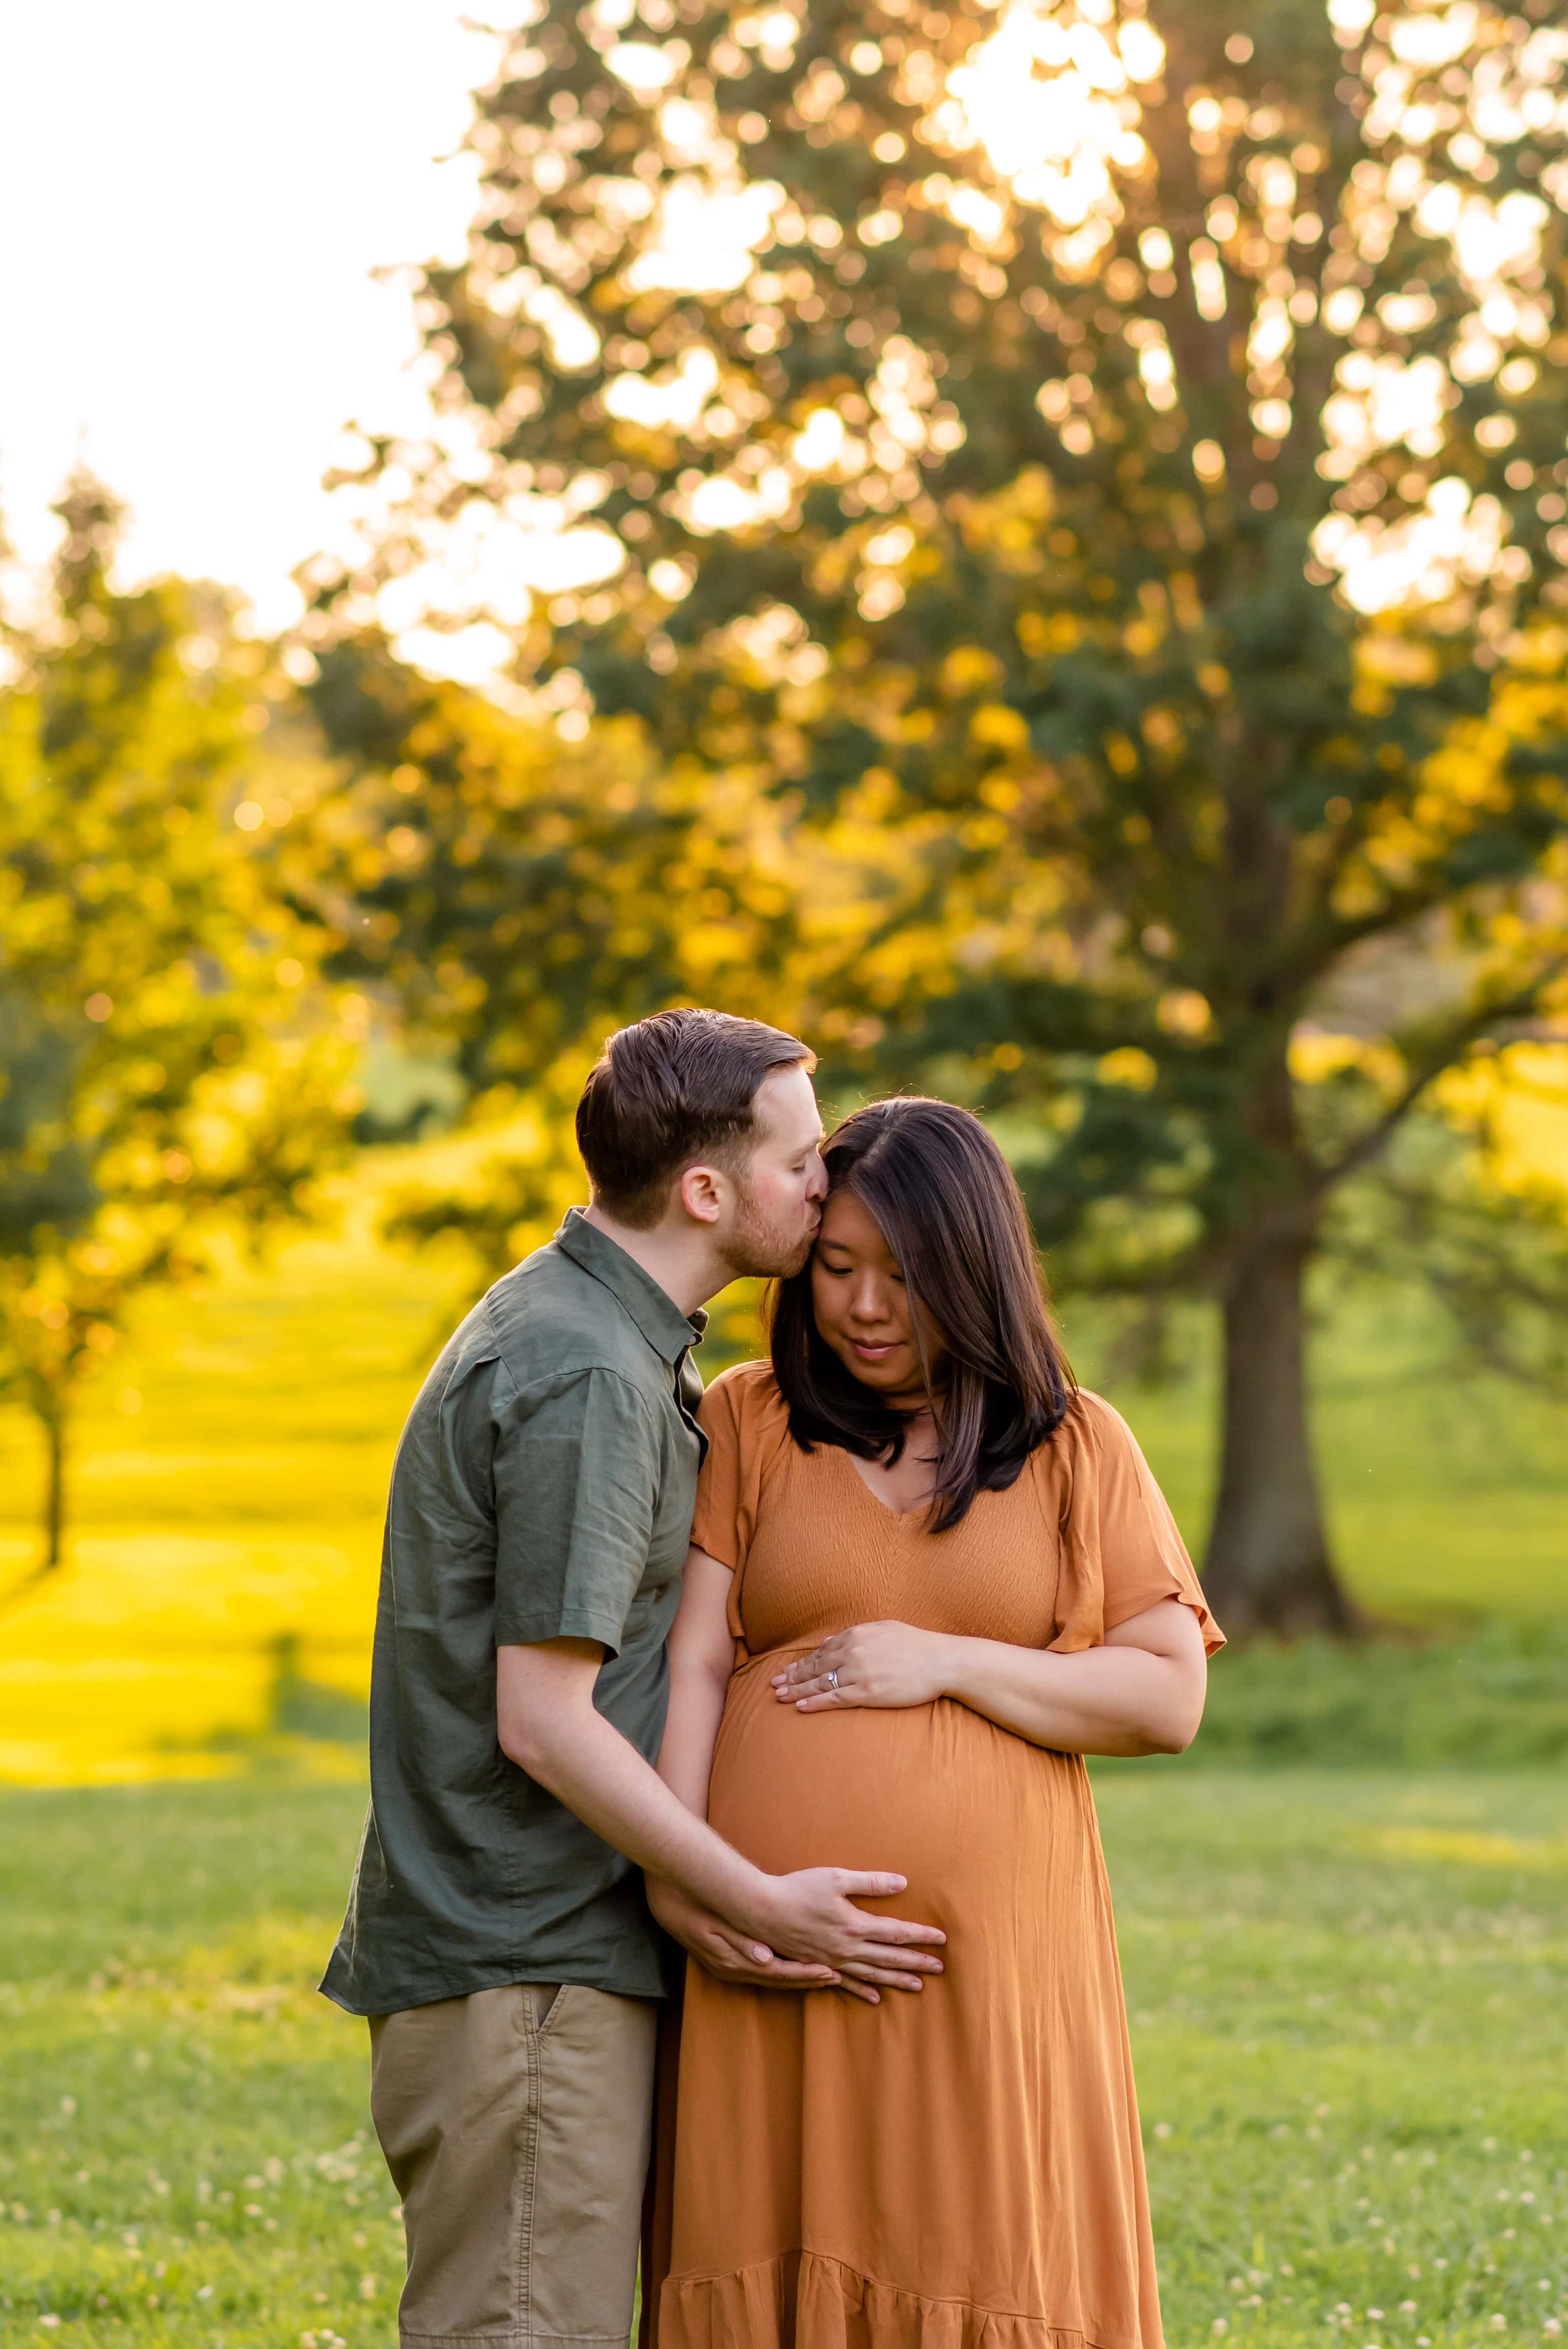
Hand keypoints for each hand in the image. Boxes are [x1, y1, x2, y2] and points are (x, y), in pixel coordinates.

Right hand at [646, 1878, 843, 1992]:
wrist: (670, 1905)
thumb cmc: (696, 1906)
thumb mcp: (716, 1922)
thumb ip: (740, 1941)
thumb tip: (764, 1957)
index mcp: (734, 1961)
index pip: (778, 1973)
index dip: (805, 1974)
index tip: (830, 1972)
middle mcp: (734, 1971)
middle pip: (779, 1981)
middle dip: (809, 1980)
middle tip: (838, 1978)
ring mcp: (730, 1970)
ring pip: (772, 1980)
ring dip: (799, 1980)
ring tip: (825, 1977)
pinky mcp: (728, 1965)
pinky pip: (763, 1975)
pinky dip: (783, 1975)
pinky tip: (797, 1970)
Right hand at [751, 1866, 945, 2001]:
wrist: (762, 1912)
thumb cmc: (798, 1889)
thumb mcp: (836, 1878)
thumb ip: (870, 1882)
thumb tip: (902, 1882)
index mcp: (855, 1925)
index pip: (896, 1932)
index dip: (920, 1936)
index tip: (941, 1939)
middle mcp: (848, 1948)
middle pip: (890, 1957)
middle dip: (916, 1962)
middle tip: (940, 1968)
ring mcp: (834, 1961)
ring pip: (873, 1973)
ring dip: (897, 1980)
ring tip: (918, 1986)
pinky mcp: (819, 1966)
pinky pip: (847, 1983)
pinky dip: (864, 1990)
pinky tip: (877, 1998)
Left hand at [771, 1621, 955, 1711]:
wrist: (942, 1661)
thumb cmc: (917, 1645)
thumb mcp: (884, 1629)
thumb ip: (857, 1634)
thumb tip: (833, 1640)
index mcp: (856, 1634)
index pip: (821, 1650)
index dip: (802, 1662)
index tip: (787, 1670)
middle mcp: (853, 1651)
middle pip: (815, 1666)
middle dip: (792, 1676)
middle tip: (773, 1684)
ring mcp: (859, 1672)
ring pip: (819, 1683)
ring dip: (796, 1690)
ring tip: (779, 1697)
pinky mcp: (867, 1692)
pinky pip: (834, 1699)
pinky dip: (814, 1702)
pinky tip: (800, 1706)